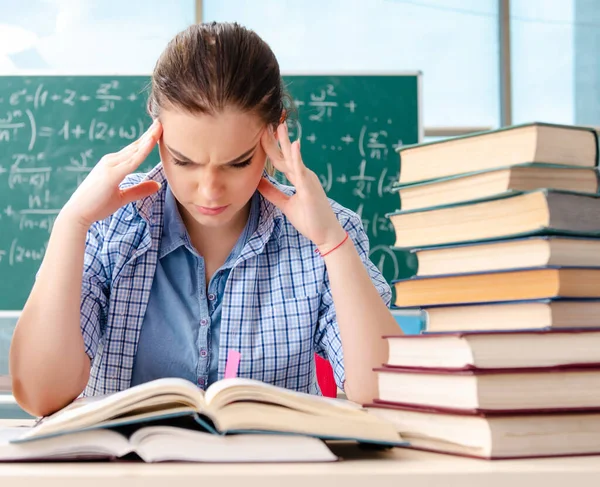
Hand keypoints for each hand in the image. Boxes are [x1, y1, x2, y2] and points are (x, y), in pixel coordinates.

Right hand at [61, 120, 162, 228]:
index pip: (134, 150)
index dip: (147, 140)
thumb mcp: (123, 197)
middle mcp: (111, 161)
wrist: (78, 214)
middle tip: (162, 121)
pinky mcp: (111, 174)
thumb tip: (157, 185)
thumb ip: (140, 190)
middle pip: (135, 146)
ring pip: (134, 150)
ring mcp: (110, 166)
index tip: (159, 130)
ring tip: (160, 126)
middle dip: (150, 133)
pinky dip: (143, 150)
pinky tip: (152, 141)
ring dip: (148, 138)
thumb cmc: (97, 205)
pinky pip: (132, 161)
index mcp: (113, 165)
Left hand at [258, 123, 345, 251]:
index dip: (270, 147)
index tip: (260, 133)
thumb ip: (273, 192)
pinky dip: (297, 157)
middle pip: (285, 154)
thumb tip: (257, 182)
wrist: (326, 234)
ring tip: (278, 126)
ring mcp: (308, 179)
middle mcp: (304, 175)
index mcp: (298, 178)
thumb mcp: (286, 204)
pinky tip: (294, 144)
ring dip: (285, 141)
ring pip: (293, 158)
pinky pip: (302, 170)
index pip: (280, 159)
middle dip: (274, 139)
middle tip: (264, 123)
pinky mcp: (310, 188)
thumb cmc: (309, 220)